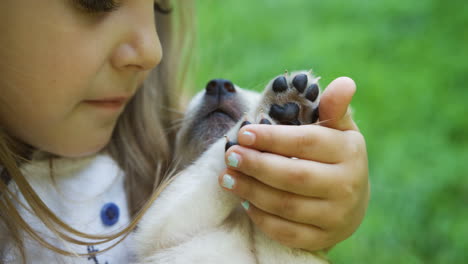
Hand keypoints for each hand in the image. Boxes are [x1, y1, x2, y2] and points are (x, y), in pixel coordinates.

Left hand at [219, 77, 369, 250]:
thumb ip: (334, 108)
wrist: (353, 200)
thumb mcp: (339, 129)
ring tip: (226, 177)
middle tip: (230, 155)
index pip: (306, 143)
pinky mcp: (322, 239)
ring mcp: (336, 216)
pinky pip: (286, 232)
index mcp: (349, 152)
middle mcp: (347, 185)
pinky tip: (244, 202)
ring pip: (286, 206)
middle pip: (294, 177)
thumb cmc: (336, 156)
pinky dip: (261, 217)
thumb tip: (344, 82)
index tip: (243, 133)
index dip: (272, 138)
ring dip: (251, 191)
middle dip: (257, 165)